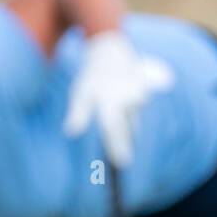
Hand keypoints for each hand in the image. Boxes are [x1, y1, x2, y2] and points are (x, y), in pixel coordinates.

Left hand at [63, 31, 174, 166]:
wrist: (111, 52)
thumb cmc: (92, 78)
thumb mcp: (80, 93)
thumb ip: (78, 113)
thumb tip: (71, 131)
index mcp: (110, 99)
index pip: (114, 128)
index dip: (117, 146)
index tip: (121, 163)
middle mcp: (127, 98)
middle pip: (127, 130)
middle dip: (123, 143)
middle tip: (122, 160)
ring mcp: (139, 95)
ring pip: (134, 122)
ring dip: (127, 128)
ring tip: (118, 123)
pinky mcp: (146, 94)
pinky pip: (139, 114)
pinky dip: (133, 116)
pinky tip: (127, 112)